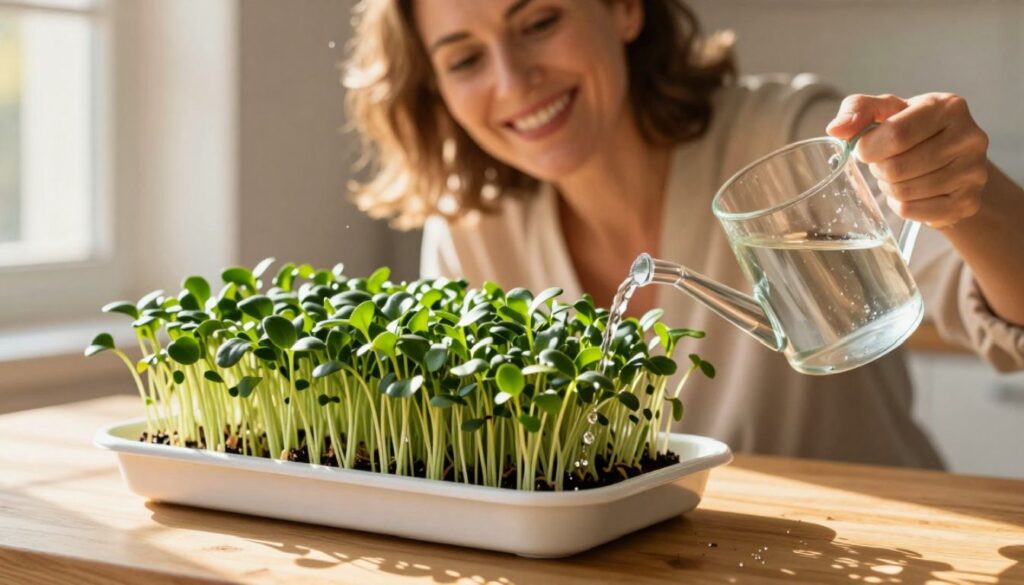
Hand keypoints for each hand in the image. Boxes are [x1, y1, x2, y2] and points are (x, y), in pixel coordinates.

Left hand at [825, 93, 989, 227]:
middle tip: (884, 162)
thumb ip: (858, 109)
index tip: (865, 148)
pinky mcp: (967, 202)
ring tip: (898, 174)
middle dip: (879, 168)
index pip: (896, 134)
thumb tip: (836, 129)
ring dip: (889, 186)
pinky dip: (900, 204)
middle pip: (897, 167)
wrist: (949, 157)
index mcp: (948, 107)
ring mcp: (973, 172)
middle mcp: (969, 138)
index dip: (869, 147)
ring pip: (904, 191)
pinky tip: (909, 191)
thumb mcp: (886, 110)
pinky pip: (912, 211)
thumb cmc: (912, 128)